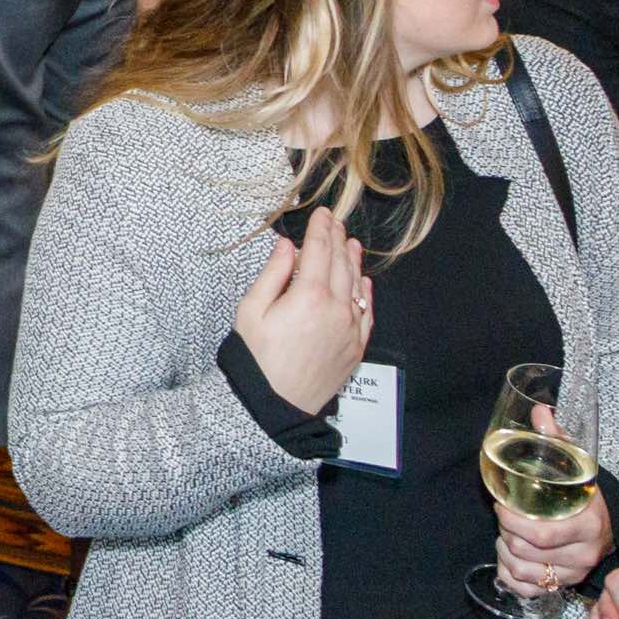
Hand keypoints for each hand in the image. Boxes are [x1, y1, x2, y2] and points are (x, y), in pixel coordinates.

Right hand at [231, 206, 370, 413]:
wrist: (274, 404)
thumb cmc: (256, 357)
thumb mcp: (252, 310)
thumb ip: (273, 274)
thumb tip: (288, 245)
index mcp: (309, 296)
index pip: (320, 251)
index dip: (321, 229)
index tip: (321, 214)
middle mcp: (336, 309)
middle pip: (342, 264)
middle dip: (338, 239)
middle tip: (335, 222)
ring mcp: (350, 329)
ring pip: (357, 286)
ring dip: (355, 262)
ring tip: (351, 244)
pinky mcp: (355, 347)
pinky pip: (367, 313)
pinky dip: (367, 294)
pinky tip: (364, 282)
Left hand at [491, 409, 609, 594]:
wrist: (607, 526)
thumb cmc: (584, 494)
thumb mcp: (576, 467)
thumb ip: (557, 440)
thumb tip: (540, 411)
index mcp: (588, 526)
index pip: (540, 534)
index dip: (511, 521)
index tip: (501, 505)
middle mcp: (584, 555)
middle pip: (527, 551)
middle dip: (505, 532)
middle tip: (503, 517)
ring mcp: (574, 574)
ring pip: (522, 571)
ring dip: (504, 551)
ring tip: (506, 535)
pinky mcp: (563, 588)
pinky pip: (525, 589)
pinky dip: (509, 574)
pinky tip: (510, 556)